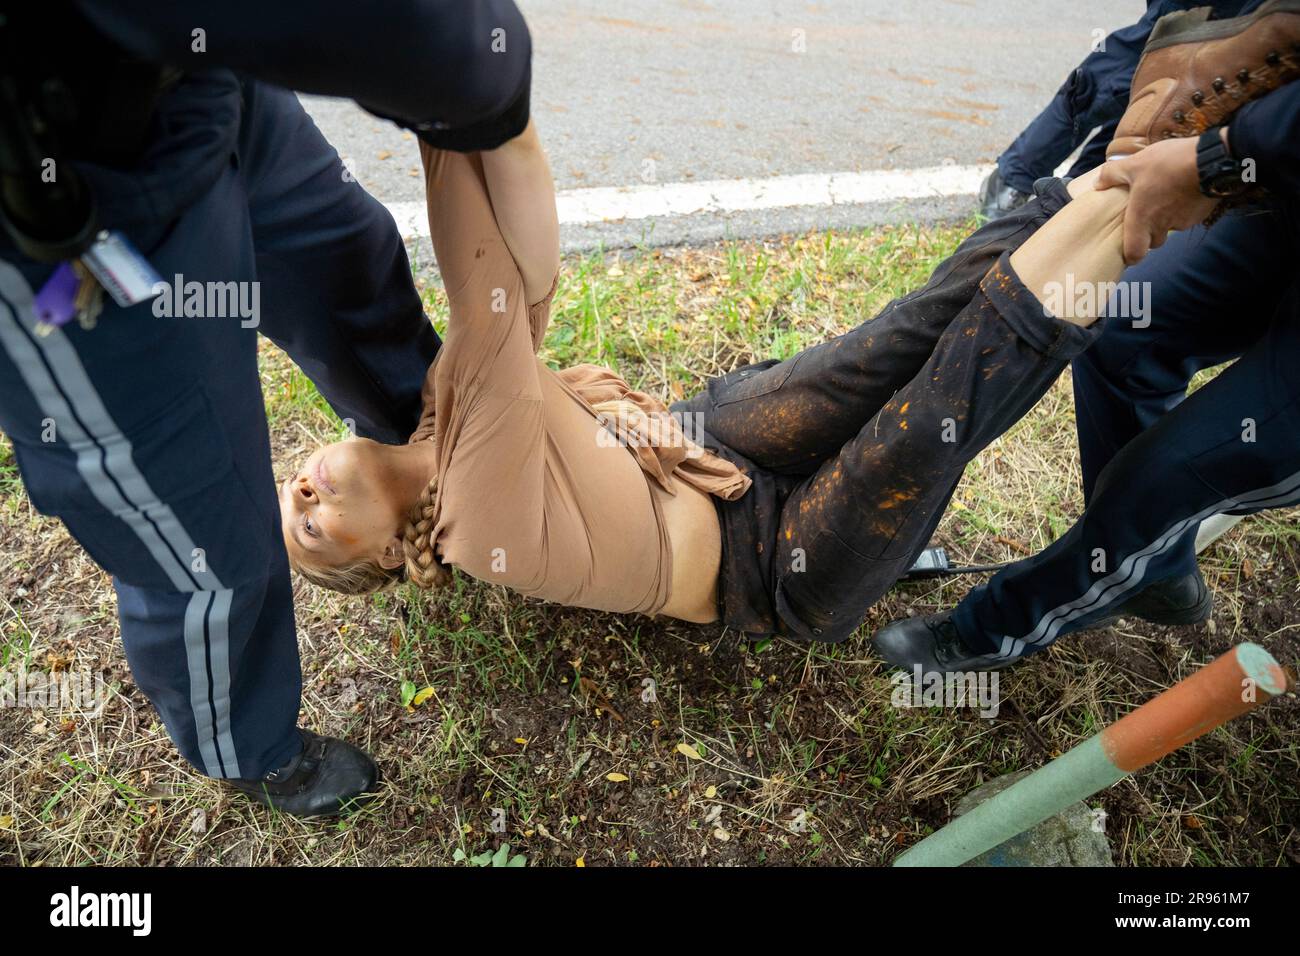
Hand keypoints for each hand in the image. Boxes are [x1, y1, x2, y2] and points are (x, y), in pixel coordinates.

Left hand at [1096, 136, 1220, 264]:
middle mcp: (1162, 225)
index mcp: (1142, 218)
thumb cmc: (1168, 165)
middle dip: (1149, 233)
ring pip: (1171, 228)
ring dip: (1167, 218)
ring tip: (1165, 196)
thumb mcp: (1134, 164)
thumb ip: (1112, 174)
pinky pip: (1188, 217)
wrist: (1212, 160)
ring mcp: (1184, 221)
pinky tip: (1183, 190)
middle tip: (1146, 215)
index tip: (1129, 249)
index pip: (1135, 254)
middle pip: (1154, 241)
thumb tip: (1097, 183)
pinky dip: (1184, 209)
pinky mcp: (1200, 214)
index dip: (1131, 256)